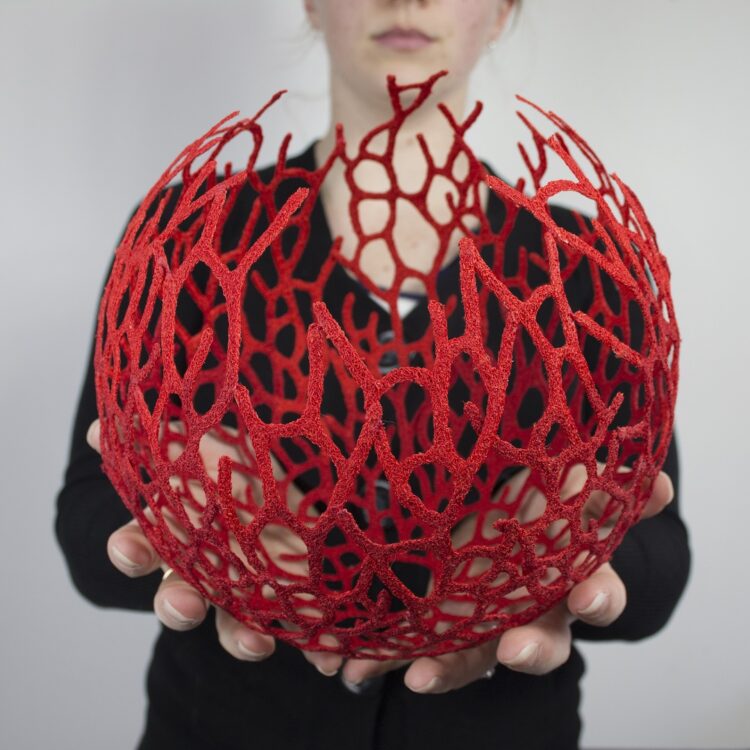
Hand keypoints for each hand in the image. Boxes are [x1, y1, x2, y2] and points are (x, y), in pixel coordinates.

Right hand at [86, 417, 343, 675]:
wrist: (301, 490)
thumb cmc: (243, 468)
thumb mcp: (208, 444)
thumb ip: (164, 442)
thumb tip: (95, 427)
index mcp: (182, 530)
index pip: (143, 545)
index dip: (131, 549)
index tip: (127, 550)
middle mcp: (209, 567)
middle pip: (180, 598)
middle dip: (175, 605)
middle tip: (181, 607)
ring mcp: (252, 588)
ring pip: (234, 626)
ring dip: (240, 640)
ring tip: (254, 644)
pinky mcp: (296, 601)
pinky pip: (301, 632)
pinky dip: (317, 650)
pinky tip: (331, 660)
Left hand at [338, 463, 674, 693]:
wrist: (480, 505)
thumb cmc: (530, 497)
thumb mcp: (562, 481)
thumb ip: (597, 483)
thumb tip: (659, 484)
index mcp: (563, 568)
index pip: (592, 591)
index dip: (596, 598)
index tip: (586, 596)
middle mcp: (527, 604)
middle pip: (540, 640)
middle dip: (531, 649)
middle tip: (514, 651)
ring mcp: (480, 617)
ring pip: (474, 657)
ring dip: (448, 670)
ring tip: (418, 677)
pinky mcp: (436, 624)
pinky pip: (414, 648)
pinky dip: (383, 661)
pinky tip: (354, 669)